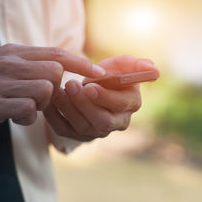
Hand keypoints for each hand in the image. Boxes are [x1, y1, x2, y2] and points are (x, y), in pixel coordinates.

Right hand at [0, 44, 105, 135]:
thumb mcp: (2, 66)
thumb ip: (28, 65)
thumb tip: (59, 70)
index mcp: (14, 52)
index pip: (57, 52)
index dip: (82, 63)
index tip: (100, 73)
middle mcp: (11, 62)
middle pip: (56, 72)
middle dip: (54, 89)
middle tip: (36, 99)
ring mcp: (4, 81)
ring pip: (46, 90)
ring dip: (40, 105)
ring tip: (21, 107)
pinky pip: (29, 110)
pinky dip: (26, 117)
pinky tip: (12, 116)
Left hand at [43, 55, 157, 140]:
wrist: (91, 87)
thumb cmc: (109, 74)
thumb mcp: (121, 65)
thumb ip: (135, 65)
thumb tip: (152, 68)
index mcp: (131, 104)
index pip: (121, 105)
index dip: (105, 97)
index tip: (90, 86)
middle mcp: (117, 122)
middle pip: (103, 121)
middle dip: (85, 104)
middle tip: (70, 85)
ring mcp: (97, 132)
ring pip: (83, 127)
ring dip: (68, 109)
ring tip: (57, 91)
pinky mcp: (78, 136)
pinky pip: (65, 130)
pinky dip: (55, 118)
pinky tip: (48, 102)